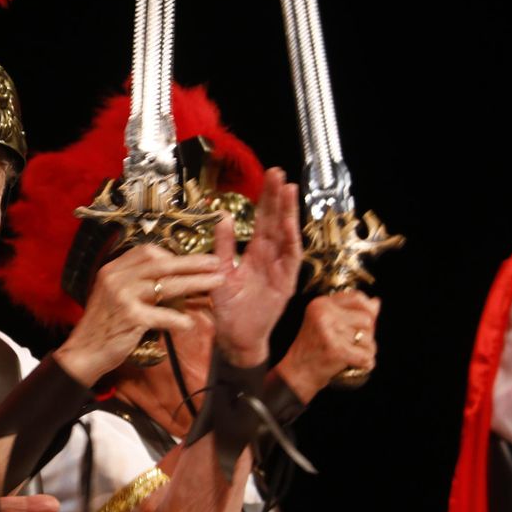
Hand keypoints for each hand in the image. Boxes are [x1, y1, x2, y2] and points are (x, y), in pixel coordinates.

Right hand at [55, 244, 225, 384]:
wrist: (83, 352)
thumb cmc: (103, 325)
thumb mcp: (111, 295)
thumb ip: (133, 282)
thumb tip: (165, 275)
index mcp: (113, 269)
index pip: (147, 251)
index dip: (172, 254)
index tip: (191, 260)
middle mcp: (116, 278)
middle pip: (162, 264)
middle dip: (192, 262)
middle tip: (215, 262)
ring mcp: (122, 297)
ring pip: (167, 285)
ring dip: (195, 283)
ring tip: (216, 283)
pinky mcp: (130, 318)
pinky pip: (162, 315)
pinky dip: (178, 320)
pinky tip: (189, 324)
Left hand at [211, 168, 301, 365]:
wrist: (236, 337)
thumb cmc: (229, 308)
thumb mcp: (221, 272)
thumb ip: (223, 246)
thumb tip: (223, 217)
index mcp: (256, 252)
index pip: (263, 219)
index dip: (267, 198)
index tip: (270, 176)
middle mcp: (271, 257)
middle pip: (276, 222)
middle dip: (278, 198)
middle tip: (279, 174)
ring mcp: (280, 269)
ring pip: (286, 236)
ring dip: (288, 213)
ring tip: (289, 190)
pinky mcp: (285, 283)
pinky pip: (289, 259)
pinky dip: (290, 241)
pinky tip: (289, 224)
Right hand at [274, 291, 380, 399]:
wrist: (296, 373)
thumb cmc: (312, 349)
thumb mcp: (327, 323)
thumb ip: (351, 312)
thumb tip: (377, 302)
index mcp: (321, 304)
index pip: (356, 297)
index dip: (368, 309)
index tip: (368, 321)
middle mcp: (324, 313)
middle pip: (366, 319)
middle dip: (367, 334)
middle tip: (353, 345)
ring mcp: (329, 331)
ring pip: (368, 338)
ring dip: (366, 350)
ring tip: (352, 355)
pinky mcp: (336, 350)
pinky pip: (365, 355)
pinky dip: (365, 363)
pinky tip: (358, 364)